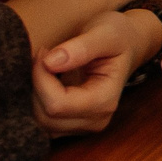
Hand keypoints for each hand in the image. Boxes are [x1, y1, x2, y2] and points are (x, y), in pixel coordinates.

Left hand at [29, 10, 156, 136]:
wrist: (127, 45)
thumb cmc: (117, 37)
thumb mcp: (106, 33)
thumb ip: (82, 47)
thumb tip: (50, 62)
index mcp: (105, 101)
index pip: (57, 104)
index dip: (41, 79)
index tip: (43, 52)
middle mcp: (96, 121)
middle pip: (46, 116)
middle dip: (36, 85)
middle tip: (43, 56)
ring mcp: (83, 127)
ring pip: (40, 122)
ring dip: (34, 94)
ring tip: (45, 68)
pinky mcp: (71, 126)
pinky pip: (42, 122)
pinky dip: (36, 102)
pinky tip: (45, 81)